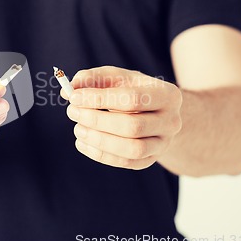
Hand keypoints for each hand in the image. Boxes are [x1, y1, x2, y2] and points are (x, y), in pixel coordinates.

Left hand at [63, 66, 182, 169]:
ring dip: (99, 140)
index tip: (74, 97)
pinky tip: (82, 143)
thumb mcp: (116, 77)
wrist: (154, 112)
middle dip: (97, 120)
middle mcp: (171, 121)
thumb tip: (70, 88)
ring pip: (132, 149)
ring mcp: (163, 144)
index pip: (132, 98)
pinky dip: (100, 155)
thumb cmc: (130, 89)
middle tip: (72, 112)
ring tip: (77, 129)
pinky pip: (126, 163)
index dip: (100, 99)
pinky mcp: (150, 160)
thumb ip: (92, 78)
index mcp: (167, 95)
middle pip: (132, 126)